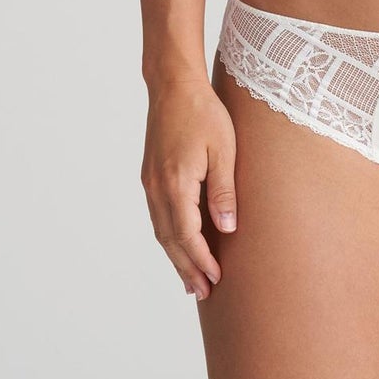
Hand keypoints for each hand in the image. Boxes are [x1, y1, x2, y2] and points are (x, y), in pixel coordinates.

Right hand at [141, 76, 237, 300]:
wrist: (173, 85)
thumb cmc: (203, 112)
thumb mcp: (223, 149)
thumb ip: (223, 191)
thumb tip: (227, 229)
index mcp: (176, 183)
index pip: (188, 235)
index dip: (201, 260)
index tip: (216, 280)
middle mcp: (157, 188)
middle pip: (170, 240)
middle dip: (186, 268)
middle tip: (202, 293)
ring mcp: (150, 182)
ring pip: (161, 231)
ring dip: (175, 257)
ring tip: (190, 279)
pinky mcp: (150, 175)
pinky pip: (158, 216)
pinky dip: (168, 237)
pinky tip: (178, 244)